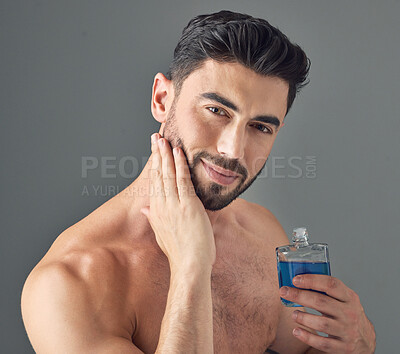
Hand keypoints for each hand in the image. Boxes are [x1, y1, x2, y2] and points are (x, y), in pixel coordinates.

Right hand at [141, 133, 215, 273]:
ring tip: (164, 139)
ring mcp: (173, 205)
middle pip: (158, 175)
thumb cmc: (180, 253)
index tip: (154, 152)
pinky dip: (180, 165)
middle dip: (157, 154)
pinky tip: (178, 152)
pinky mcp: (187, 205)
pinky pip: (182, 180)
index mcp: (156, 211)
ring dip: (166, 155)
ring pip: (168, 174)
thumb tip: (145, 208)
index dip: (154, 165)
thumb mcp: (161, 234)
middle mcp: (162, 206)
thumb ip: (153, 218)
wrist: (189, 266)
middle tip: (156, 138)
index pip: (154, 182)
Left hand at [279, 275, 375, 352]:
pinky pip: (322, 343)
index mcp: (350, 297)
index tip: (295, 280)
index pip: (331, 284)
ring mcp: (347, 331)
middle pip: (321, 302)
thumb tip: (298, 281)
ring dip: (303, 317)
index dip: (311, 280)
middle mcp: (350, 313)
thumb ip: (326, 290)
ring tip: (294, 314)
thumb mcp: (343, 299)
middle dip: (299, 296)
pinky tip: (296, 331)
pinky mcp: (343, 347)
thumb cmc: (347, 313)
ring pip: (321, 323)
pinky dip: (307, 337)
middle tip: (284, 292)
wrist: (365, 340)